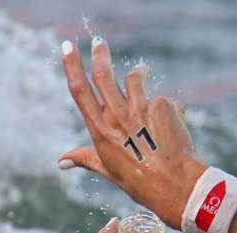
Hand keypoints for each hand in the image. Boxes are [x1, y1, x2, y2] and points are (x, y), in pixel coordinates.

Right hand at [59, 38, 206, 229]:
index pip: (79, 90)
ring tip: (144, 88)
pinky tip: (170, 126)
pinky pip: (160, 98)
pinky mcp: (163, 105)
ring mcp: (141, 109)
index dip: (71, 65)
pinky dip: (165, 107)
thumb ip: (84, 158)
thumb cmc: (139, 181)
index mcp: (100, 130)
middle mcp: (117, 116)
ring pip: (134, 78)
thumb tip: (60, 161)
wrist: (176, 185)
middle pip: (103, 73)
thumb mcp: (108, 170)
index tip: (67, 45)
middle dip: (100, 53)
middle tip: (99, 42)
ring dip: (138, 77)